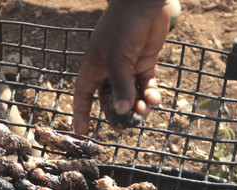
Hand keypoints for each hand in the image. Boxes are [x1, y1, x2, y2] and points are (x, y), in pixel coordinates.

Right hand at [72, 0, 174, 134]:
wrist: (145, 4)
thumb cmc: (123, 27)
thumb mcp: (118, 58)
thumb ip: (121, 86)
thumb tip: (123, 112)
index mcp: (94, 66)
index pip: (84, 94)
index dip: (81, 112)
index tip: (82, 130)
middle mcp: (109, 69)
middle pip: (110, 100)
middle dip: (117, 114)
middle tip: (124, 127)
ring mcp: (128, 68)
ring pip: (130, 95)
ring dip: (137, 106)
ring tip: (143, 112)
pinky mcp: (145, 64)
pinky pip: (146, 86)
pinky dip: (150, 95)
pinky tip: (154, 99)